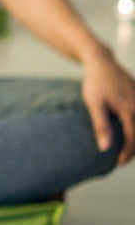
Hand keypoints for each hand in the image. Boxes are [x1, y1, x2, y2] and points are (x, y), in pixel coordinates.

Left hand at [80, 49, 134, 164]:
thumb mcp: (94, 104)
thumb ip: (101, 125)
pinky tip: (129, 130)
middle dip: (134, 148)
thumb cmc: (95, 82)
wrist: (101, 61)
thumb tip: (104, 148)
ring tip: (128, 148)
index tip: (118, 163)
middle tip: (123, 160)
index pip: (133, 138)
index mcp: (129, 111)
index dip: (127, 153)